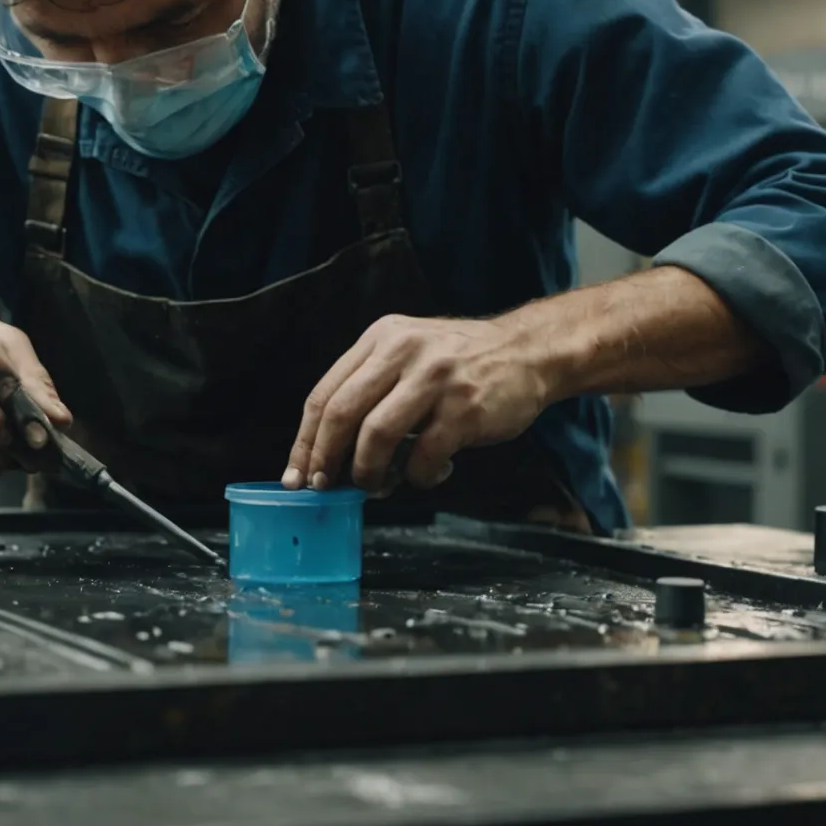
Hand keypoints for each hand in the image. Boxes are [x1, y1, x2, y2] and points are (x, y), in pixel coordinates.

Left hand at [282, 314, 553, 496]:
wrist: (528, 352)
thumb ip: (371, 389)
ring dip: (368, 472)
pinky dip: (418, 477)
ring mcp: (434, 379)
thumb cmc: (460, 363)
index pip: (325, 393)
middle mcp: (403, 351)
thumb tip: (328, 451)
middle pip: (342, 413)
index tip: (297, 475)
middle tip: (325, 487)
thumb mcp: (408, 352)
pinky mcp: (464, 408)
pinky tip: (427, 474)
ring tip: (376, 485)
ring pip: (376, 436)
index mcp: (381, 338)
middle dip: (326, 459)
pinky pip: (423, 456)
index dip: (306, 440)